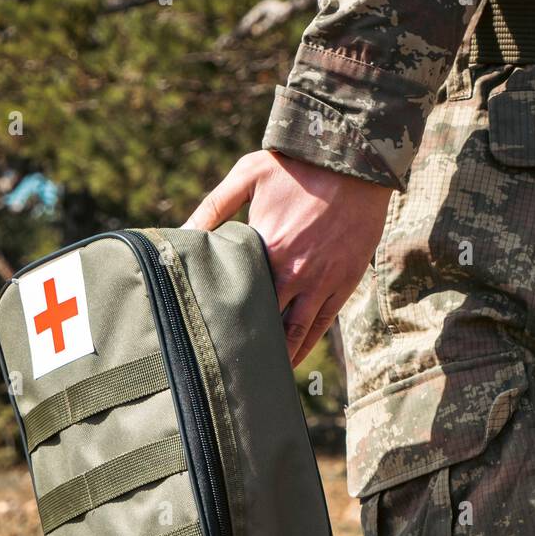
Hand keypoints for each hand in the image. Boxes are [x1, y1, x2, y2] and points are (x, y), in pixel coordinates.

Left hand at [184, 150, 391, 366]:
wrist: (353, 159)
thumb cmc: (296, 165)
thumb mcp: (248, 175)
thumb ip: (212, 207)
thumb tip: (181, 233)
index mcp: (267, 250)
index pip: (239, 298)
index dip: (223, 320)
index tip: (205, 339)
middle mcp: (294, 274)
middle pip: (265, 323)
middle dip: (247, 345)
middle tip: (226, 368)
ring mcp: (321, 283)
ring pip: (296, 334)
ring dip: (277, 357)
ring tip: (257, 376)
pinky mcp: (343, 285)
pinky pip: (321, 325)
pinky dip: (304, 347)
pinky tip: (289, 361)